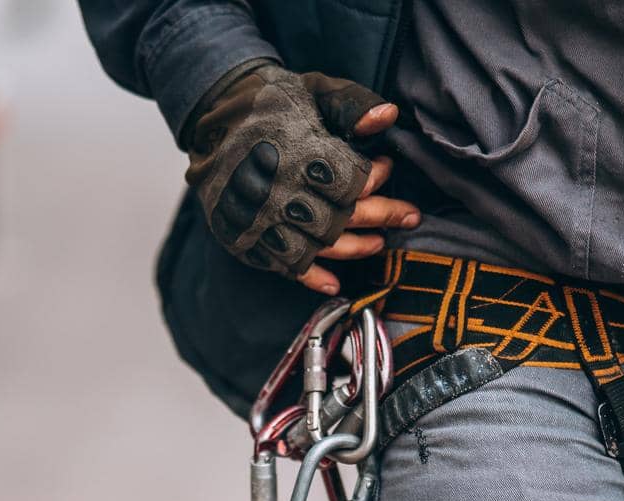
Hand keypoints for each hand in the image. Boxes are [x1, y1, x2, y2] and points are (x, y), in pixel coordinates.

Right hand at [185, 63, 419, 290]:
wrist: (213, 116)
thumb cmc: (271, 102)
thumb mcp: (314, 92)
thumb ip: (352, 106)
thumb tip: (389, 116)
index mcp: (298, 154)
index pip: (352, 180)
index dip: (376, 178)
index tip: (387, 169)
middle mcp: (281, 191)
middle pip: (342, 217)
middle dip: (382, 216)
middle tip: (410, 216)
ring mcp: (263, 219)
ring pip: (319, 247)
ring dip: (356, 248)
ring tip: (379, 243)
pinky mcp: (248, 236)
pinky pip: (285, 266)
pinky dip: (312, 278)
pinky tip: (335, 285)